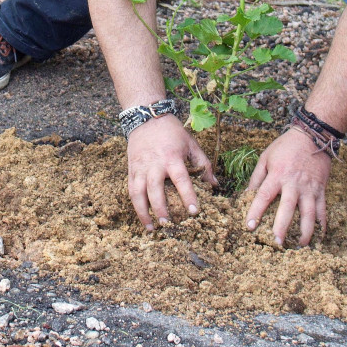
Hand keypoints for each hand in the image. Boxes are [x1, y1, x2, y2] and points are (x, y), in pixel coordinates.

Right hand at [126, 114, 216, 229]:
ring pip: (139, 193)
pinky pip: (131, 190)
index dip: (188, 196)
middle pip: (156, 190)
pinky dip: (136, 205)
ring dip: (144, 212)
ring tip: (153, 228)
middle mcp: (155, 164)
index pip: (181, 180)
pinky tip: (143, 217)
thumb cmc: (173, 133)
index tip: (194, 212)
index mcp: (172, 157)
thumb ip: (203, 164)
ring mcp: (141, 168)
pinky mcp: (131, 170)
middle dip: (161, 208)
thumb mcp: (191, 144)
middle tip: (169, 224)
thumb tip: (215, 184)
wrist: (147, 118)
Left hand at [244, 127, 332, 246]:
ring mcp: (309, 188)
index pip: (264, 196)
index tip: (250, 227)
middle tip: (276, 243)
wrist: (313, 136)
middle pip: (287, 209)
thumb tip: (246, 195)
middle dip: (281, 227)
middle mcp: (294, 183)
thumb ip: (256, 177)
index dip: (256, 211)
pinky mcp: (321, 189)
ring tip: (300, 245)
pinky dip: (322, 224)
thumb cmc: (286, 146)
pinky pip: (322, 209)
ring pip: (308, 213)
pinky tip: (319, 237)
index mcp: (277, 174)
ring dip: (305, 231)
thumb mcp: (266, 157)